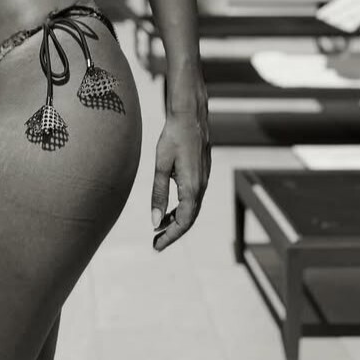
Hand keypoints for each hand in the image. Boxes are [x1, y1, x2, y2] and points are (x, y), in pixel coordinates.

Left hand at [150, 98, 211, 251]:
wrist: (190, 114)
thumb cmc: (173, 136)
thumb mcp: (161, 165)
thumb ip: (158, 194)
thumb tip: (155, 222)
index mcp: (192, 187)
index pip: (184, 222)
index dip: (170, 236)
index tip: (156, 245)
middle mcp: (202, 186)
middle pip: (190, 219)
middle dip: (173, 233)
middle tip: (156, 242)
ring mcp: (204, 179)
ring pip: (192, 209)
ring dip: (177, 221)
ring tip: (160, 228)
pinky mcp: (202, 173)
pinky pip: (193, 198)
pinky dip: (181, 208)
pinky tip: (169, 209)